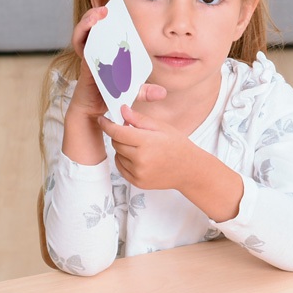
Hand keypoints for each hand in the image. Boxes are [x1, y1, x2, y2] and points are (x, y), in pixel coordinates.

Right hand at [63, 5, 165, 163]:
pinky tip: (93, 28)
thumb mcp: (133, 92)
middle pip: (97, 22)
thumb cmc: (113, 97)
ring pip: (86, 29)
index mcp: (111, 50)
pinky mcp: (84, 60)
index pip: (112, 26)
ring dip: (92, 18)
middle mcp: (99, 48)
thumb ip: (145, 91)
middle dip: (101, 7)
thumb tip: (162, 93)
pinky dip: (85, 32)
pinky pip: (81, 43)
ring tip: (102, 13)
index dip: (113, 10)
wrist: (96, 112)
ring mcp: (90, 52)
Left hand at [99, 106, 243, 221]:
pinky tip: (137, 157)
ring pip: (117, 155)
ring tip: (139, 147)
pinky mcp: (137, 182)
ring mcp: (138, 173)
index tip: (102, 120)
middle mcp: (141, 159)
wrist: (189, 170)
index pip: (118, 132)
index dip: (107, 125)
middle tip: (131, 132)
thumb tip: (122, 110)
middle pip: (116, 143)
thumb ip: (139, 119)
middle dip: (119, 135)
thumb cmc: (178, 146)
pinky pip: (121, 168)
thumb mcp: (162, 127)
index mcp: (147, 142)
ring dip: (122, 149)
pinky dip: (124, 160)